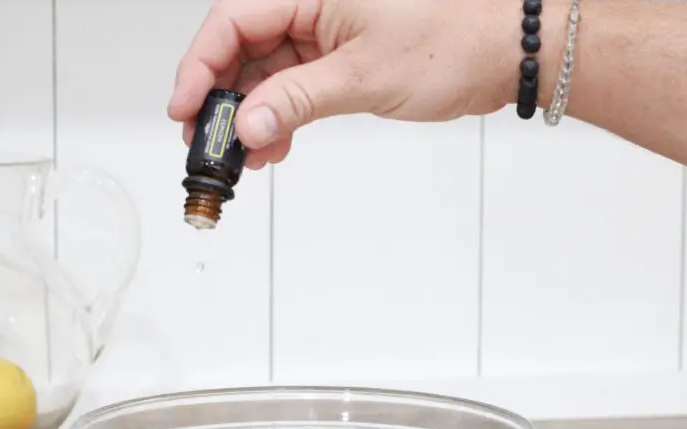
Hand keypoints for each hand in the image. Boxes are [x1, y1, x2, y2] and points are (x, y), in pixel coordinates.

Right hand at [168, 0, 515, 169]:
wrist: (501, 53)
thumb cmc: (451, 42)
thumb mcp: (362, 76)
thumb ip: (296, 100)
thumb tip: (248, 124)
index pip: (233, 19)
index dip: (201, 66)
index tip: (185, 109)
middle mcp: (311, 2)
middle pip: (240, 44)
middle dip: (222, 97)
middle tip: (209, 142)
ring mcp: (322, 29)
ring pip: (263, 69)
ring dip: (251, 114)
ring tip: (244, 156)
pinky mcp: (335, 54)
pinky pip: (290, 83)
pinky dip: (279, 115)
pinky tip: (273, 145)